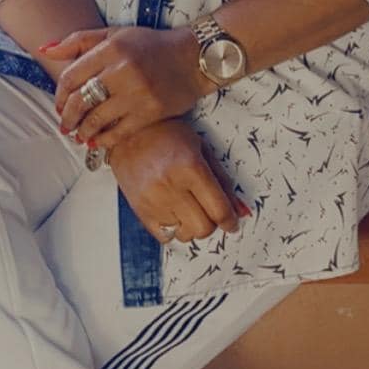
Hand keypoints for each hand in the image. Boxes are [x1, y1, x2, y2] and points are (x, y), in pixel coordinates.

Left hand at [46, 25, 202, 151]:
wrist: (194, 58)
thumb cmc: (151, 45)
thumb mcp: (115, 34)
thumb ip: (79, 41)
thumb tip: (44, 50)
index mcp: (111, 48)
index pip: (71, 77)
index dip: (59, 95)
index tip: (59, 105)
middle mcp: (123, 69)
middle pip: (80, 100)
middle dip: (67, 117)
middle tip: (64, 125)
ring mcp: (137, 92)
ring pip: (97, 119)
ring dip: (82, 131)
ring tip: (79, 135)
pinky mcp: (151, 111)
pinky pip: (119, 132)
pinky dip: (104, 140)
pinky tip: (97, 142)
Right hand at [108, 121, 249, 244]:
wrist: (128, 132)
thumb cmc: (166, 135)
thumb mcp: (201, 149)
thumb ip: (222, 181)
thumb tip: (240, 210)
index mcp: (190, 167)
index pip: (218, 209)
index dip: (230, 221)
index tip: (232, 223)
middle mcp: (171, 186)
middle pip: (204, 227)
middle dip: (212, 223)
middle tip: (208, 211)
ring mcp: (153, 200)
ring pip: (185, 234)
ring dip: (192, 226)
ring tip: (188, 209)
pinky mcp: (140, 210)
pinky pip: (165, 237)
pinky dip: (174, 230)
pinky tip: (173, 214)